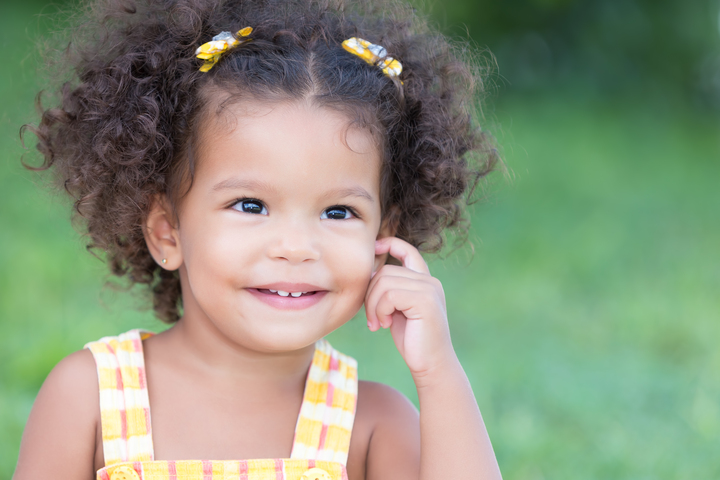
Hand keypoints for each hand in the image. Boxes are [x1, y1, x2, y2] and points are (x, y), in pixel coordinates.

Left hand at [365, 237, 455, 377]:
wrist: (431, 364)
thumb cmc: (412, 339)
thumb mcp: (398, 309)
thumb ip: (391, 290)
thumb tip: (371, 273)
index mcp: (424, 281)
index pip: (408, 251)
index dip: (390, 243)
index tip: (375, 247)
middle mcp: (430, 281)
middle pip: (385, 271)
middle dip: (370, 294)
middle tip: (371, 318)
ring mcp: (429, 290)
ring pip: (384, 282)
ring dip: (373, 305)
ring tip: (378, 323)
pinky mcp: (425, 302)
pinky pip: (389, 296)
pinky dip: (380, 311)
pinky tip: (385, 325)